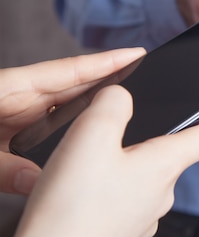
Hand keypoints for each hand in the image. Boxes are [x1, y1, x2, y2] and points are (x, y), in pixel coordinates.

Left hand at [0, 47, 145, 194]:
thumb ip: (3, 168)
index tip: (136, 55)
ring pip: (67, 113)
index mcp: (6, 87)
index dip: (105, 62)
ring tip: (124, 123)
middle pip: (74, 90)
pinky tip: (89, 148)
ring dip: (93, 118)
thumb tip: (37, 181)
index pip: (67, 71)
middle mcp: (17, 98)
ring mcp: (17, 115)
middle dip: (109, 90)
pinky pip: (52, 133)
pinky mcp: (13, 134)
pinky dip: (73, 138)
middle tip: (145, 90)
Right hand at [8, 84, 198, 236]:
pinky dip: (109, 193)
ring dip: (124, 167)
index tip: (198, 107)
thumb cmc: (72, 210)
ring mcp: (143, 219)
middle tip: (114, 131)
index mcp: (165, 167)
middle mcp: (161, 196)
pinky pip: (124, 204)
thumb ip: (113, 103)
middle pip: (169, 157)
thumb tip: (121, 94)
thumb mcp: (90, 136)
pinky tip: (81, 193)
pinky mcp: (122, 235)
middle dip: (147, 139)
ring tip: (91, 162)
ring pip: (144, 181)